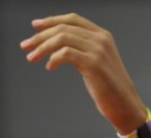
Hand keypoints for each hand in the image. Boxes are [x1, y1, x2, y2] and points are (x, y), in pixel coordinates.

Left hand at [19, 13, 146, 135]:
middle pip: (64, 28)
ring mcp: (97, 50)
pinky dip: (53, 58)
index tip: (35, 26)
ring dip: (42, 47)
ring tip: (31, 57)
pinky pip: (66, 53)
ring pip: (62, 38)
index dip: (52, 20)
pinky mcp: (93, 63)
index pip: (72, 19)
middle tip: (25, 45)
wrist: (124, 103)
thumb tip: (58, 48)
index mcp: (101, 35)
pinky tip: (49, 67)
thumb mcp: (96, 62)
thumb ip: (82, 50)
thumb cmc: (108, 86)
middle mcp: (100, 38)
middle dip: (40, 36)